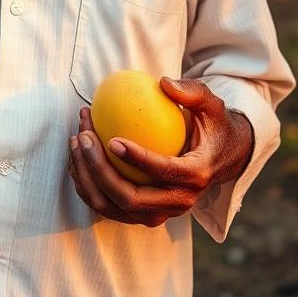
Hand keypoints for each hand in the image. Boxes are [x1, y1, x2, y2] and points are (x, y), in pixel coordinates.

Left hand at [67, 78, 253, 226]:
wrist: (222, 158)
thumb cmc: (212, 126)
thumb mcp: (212, 105)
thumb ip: (193, 92)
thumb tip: (163, 82)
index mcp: (196, 176)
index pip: (164, 172)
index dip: (136, 159)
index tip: (111, 139)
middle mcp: (178, 202)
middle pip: (130, 199)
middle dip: (99, 170)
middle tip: (83, 136)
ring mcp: (160, 213)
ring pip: (113, 207)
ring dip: (87, 177)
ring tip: (76, 141)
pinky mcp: (143, 214)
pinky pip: (108, 205)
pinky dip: (88, 184)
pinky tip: (77, 155)